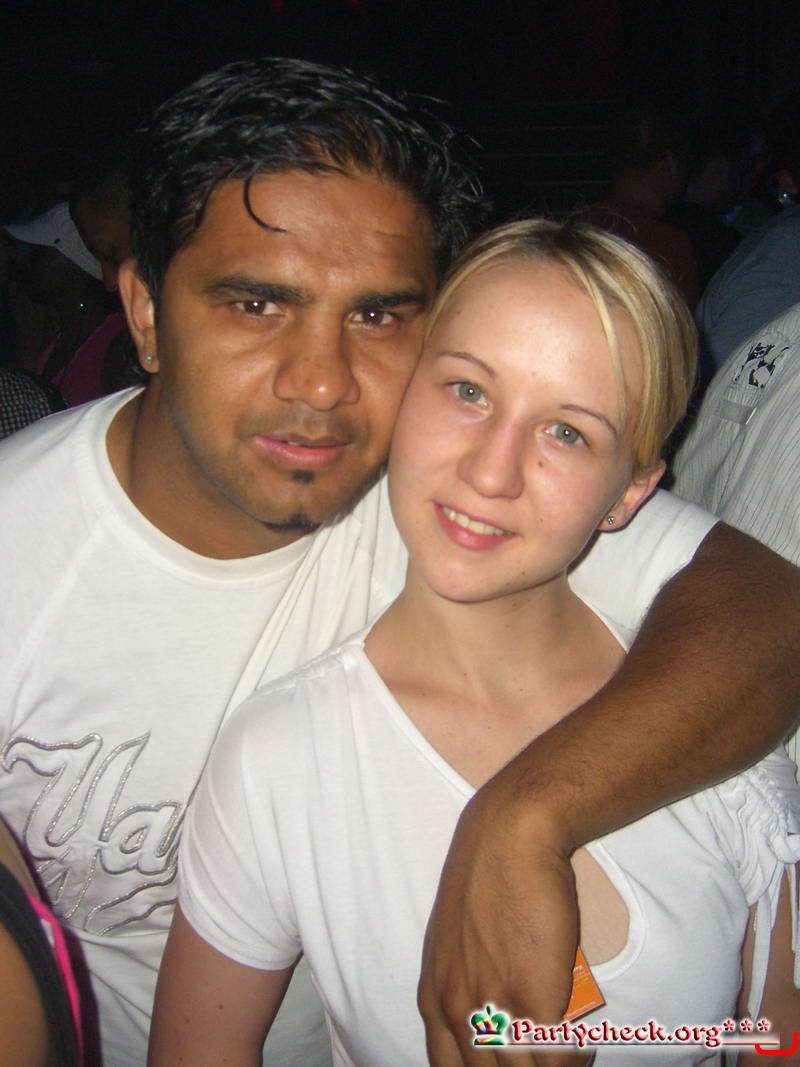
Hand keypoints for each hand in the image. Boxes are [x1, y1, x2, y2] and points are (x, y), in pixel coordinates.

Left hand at [418, 780, 588, 1065]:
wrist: (509, 839)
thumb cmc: (489, 880)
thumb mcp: (458, 943)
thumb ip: (470, 988)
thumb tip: (495, 1021)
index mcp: (434, 999)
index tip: (509, 1061)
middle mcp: (457, 1012)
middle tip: (541, 1057)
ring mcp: (494, 1011)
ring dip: (550, 1064)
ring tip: (567, 1052)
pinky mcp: (533, 1003)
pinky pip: (558, 1059)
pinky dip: (575, 1057)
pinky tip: (583, 1044)